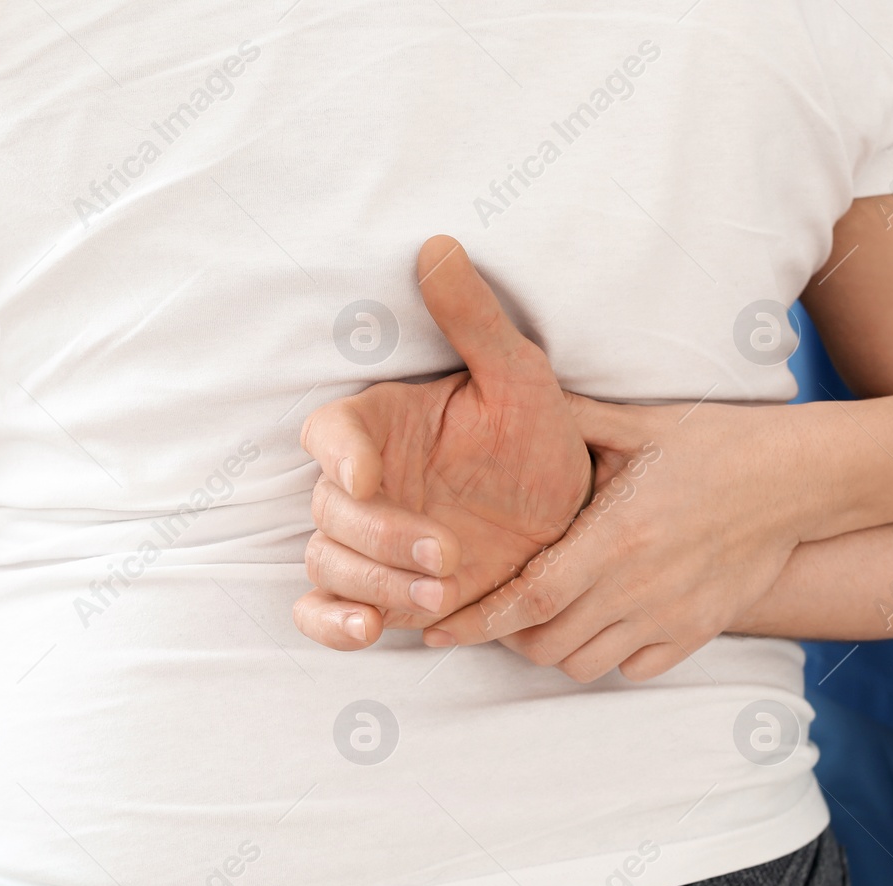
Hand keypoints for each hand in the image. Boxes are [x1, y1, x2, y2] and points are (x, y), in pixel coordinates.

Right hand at [292, 236, 591, 648]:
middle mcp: (364, 484)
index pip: (330, 432)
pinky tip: (368, 632)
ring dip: (372, 584)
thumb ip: (476, 320)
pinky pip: (324, 609)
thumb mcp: (519, 377)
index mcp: (382, 426)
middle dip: (379, 537)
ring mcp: (366, 541)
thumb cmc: (536, 441)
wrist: (567, 519)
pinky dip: (331, 624)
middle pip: (327, 511)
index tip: (366, 473)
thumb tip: (439, 246)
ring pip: (328, 563)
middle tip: (445, 554)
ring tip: (440, 594)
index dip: (338, 453)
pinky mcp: (377, 591)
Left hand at [424, 397, 810, 680]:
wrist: (796, 477)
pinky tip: (605, 621)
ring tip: (550, 616)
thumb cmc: (714, 443)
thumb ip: (571, 420)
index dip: (474, 622)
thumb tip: (513, 393)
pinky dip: (608, 656)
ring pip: (585, 664)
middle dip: (508, 636)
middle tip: (498, 609)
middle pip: (545, 644)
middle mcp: (637, 587)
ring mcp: (670, 616)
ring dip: (555, 647)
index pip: (525, 600)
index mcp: (613, 535)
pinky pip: (634, 668)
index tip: (434, 633)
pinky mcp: (699, 631)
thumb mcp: (637, 424)